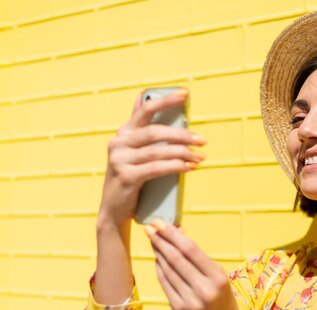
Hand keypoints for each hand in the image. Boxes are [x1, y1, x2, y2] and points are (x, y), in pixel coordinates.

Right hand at [98, 90, 206, 228]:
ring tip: (200, 158)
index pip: (145, 110)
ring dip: (184, 153)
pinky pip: (156, 168)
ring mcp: (119, 160)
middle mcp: (118, 143)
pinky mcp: (126, 177)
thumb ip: (141, 130)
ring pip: (158, 151)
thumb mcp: (134, 152)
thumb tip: (146, 99)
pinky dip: (176, 167)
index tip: (185, 94)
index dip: (165, 100)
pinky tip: (189, 168)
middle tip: (203, 140)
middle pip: (155, 132)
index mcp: (123, 133)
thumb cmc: (131, 178)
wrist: (114, 209)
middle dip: (183, 135)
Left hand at [145, 220, 245, 309]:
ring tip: (153, 239)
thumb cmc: (223, 300)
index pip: (191, 250)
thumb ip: (198, 257)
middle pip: (176, 258)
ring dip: (158, 252)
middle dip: (161, 240)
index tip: (161, 223)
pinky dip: (159, 269)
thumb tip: (179, 232)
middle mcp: (203, 289)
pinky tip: (157, 258)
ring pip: (168, 270)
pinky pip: (164, 283)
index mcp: (217, 277)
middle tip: (150, 227)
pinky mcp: (177, 309)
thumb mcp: (218, 276)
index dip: (173, 235)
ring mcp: (189, 300)